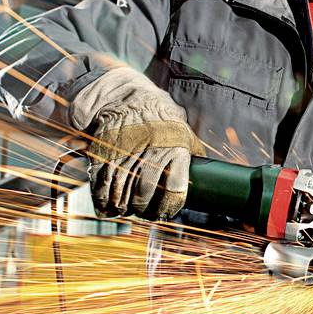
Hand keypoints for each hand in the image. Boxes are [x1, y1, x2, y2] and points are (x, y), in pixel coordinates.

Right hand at [71, 68, 204, 219]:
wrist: (130, 100)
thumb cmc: (162, 121)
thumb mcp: (184, 134)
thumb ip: (194, 156)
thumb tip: (210, 176)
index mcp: (175, 151)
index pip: (175, 190)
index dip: (169, 208)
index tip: (164, 213)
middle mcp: (150, 154)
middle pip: (145, 195)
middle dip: (143, 209)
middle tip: (143, 212)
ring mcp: (125, 154)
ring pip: (121, 194)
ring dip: (122, 208)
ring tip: (126, 209)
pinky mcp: (104, 155)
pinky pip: (101, 186)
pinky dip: (103, 201)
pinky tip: (108, 206)